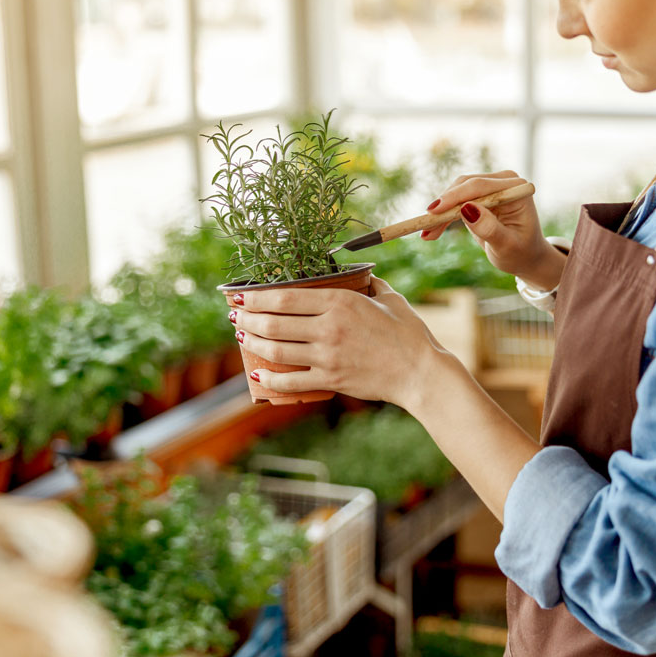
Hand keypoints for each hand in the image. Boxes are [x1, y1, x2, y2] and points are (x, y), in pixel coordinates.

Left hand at [229, 277, 447, 405]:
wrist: (421, 372)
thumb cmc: (409, 334)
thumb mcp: (390, 299)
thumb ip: (370, 284)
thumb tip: (361, 275)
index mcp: (340, 302)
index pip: (286, 297)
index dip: (257, 297)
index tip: (242, 295)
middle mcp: (328, 328)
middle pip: (275, 322)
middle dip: (248, 318)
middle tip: (234, 315)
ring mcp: (327, 356)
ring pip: (277, 350)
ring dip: (253, 342)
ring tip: (242, 336)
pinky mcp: (331, 379)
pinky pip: (291, 381)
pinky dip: (270, 378)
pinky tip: (258, 373)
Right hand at [422, 170, 562, 288]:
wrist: (525, 257)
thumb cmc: (520, 253)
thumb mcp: (506, 246)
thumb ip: (489, 228)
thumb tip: (467, 210)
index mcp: (516, 189)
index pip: (480, 187)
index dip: (454, 198)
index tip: (433, 212)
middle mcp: (504, 182)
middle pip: (465, 186)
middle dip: (443, 207)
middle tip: (425, 228)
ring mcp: (491, 187)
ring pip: (456, 193)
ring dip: (440, 213)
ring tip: (427, 235)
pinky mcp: (480, 196)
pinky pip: (455, 202)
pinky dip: (443, 217)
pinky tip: (431, 233)